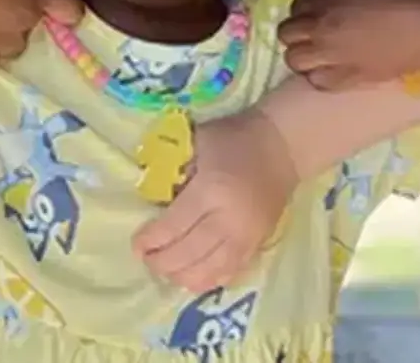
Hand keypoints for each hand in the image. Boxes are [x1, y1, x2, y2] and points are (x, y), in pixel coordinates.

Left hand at [132, 109, 296, 291]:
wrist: (282, 147)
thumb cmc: (234, 139)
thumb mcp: (198, 143)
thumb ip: (174, 169)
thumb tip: (153, 197)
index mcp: (211, 191)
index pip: (173, 226)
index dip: (150, 240)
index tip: (136, 244)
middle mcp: (228, 220)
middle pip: (187, 255)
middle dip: (161, 262)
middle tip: (146, 258)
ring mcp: (246, 237)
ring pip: (208, 272)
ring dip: (181, 276)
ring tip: (166, 268)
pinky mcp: (257, 246)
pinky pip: (229, 274)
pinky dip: (207, 280)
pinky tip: (191, 275)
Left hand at [278, 0, 419, 89]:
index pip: (296, 5)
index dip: (309, 9)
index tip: (323, 11)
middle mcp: (321, 27)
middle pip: (286, 34)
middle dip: (298, 32)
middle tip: (319, 33)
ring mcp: (332, 56)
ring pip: (293, 60)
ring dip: (305, 56)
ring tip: (324, 53)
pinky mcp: (348, 80)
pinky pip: (316, 81)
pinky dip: (320, 76)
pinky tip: (336, 70)